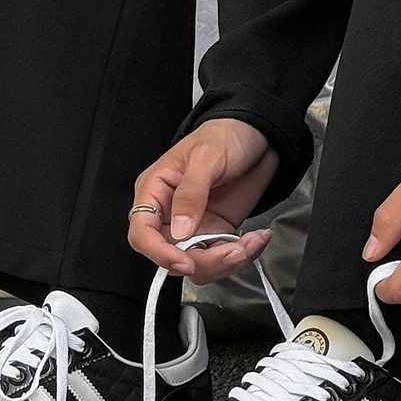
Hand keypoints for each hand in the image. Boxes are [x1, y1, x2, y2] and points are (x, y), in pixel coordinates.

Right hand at [128, 118, 278, 283]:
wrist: (258, 135)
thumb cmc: (224, 135)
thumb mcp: (205, 158)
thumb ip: (190, 194)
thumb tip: (179, 228)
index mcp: (155, 192)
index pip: (142, 234)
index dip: (159, 253)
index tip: (185, 262)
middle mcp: (170, 215)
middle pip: (172, 257)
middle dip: (203, 261)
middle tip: (232, 251)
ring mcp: (194, 226)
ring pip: (198, 265)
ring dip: (225, 263)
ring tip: (249, 244)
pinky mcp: (217, 232)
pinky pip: (221, 259)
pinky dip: (242, 256)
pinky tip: (256, 240)